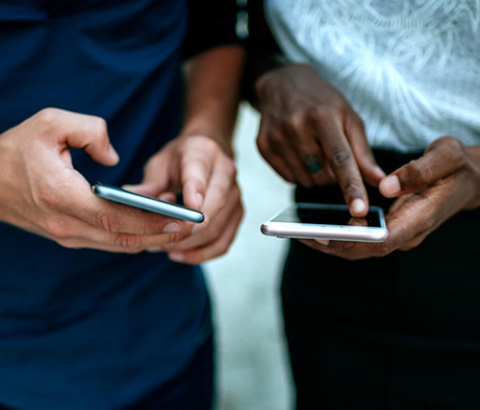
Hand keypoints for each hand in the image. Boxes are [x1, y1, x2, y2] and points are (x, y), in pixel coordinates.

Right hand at [0, 108, 192, 252]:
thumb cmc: (16, 149)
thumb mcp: (51, 123)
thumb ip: (91, 131)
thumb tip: (115, 159)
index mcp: (62, 196)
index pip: (116, 218)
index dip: (151, 222)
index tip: (181, 219)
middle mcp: (66, 224)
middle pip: (123, 238)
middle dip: (161, 236)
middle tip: (192, 226)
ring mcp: (67, 235)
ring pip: (118, 244)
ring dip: (150, 238)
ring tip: (179, 225)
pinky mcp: (68, 237)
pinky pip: (109, 242)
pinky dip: (134, 237)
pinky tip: (153, 226)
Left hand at [125, 135, 242, 263]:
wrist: (208, 153)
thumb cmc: (181, 159)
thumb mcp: (160, 163)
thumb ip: (149, 183)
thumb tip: (131, 199)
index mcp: (203, 153)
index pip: (200, 174)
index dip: (194, 193)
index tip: (185, 212)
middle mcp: (226, 173)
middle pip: (214, 207)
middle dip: (187, 228)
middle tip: (160, 240)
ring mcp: (236, 195)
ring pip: (217, 229)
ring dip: (189, 244)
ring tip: (163, 247)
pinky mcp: (237, 214)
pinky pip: (222, 242)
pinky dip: (201, 253)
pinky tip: (179, 254)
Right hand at [255, 63, 384, 216]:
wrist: (281, 83)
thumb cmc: (321, 101)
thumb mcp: (348, 117)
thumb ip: (363, 152)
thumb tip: (379, 181)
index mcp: (322, 116)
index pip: (340, 159)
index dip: (351, 187)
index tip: (360, 210)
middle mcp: (295, 127)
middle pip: (323, 176)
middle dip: (333, 175)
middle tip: (331, 154)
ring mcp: (276, 138)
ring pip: (306, 181)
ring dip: (317, 175)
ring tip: (315, 151)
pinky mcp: (263, 147)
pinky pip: (288, 178)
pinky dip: (300, 173)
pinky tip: (299, 152)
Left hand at [300, 137, 479, 259]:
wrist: (468, 179)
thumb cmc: (456, 167)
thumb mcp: (446, 156)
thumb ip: (418, 170)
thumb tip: (384, 186)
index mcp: (419, 218)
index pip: (383, 240)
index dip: (353, 240)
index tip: (327, 235)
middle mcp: (406, 233)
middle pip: (364, 250)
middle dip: (331, 244)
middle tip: (298, 233)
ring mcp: (397, 233)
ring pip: (359, 247)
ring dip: (330, 242)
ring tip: (297, 231)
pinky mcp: (390, 227)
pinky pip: (360, 237)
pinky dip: (337, 234)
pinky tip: (316, 224)